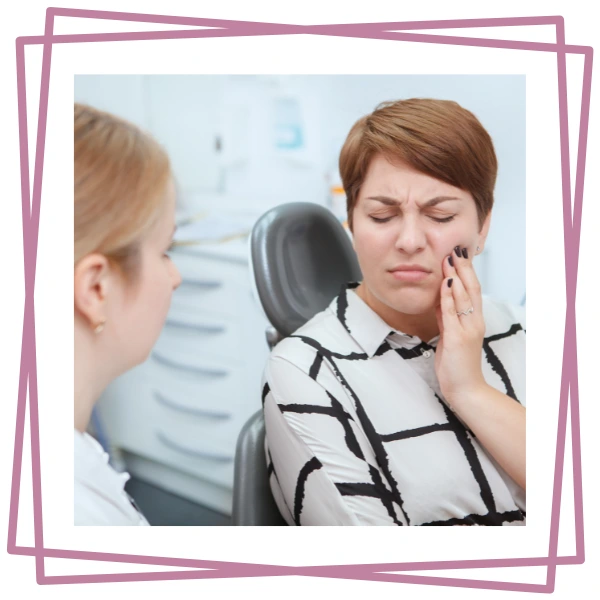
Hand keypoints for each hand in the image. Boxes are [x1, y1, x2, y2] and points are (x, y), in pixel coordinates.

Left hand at [434, 245, 486, 405]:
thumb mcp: (449, 335)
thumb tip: (440, 297)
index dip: (465, 271)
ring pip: (464, 297)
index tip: (458, 254)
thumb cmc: (456, 364)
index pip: (471, 290)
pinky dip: (448, 297)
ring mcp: (467, 329)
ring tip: (450, 259)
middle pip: (472, 288)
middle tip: (456, 248)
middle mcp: (474, 322)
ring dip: (456, 276)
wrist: (465, 389)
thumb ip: (446, 316)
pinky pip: (451, 313)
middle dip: (463, 268)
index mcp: (473, 320)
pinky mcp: (457, 338)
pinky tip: (446, 284)